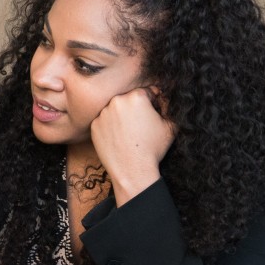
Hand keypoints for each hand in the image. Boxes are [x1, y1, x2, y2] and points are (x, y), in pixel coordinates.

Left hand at [91, 87, 175, 205]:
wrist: (132, 171)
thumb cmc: (153, 149)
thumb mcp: (171, 125)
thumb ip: (169, 104)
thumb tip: (165, 94)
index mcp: (136, 97)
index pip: (146, 93)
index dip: (152, 104)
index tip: (153, 116)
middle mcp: (117, 101)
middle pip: (129, 100)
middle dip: (136, 109)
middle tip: (141, 126)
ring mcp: (103, 113)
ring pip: (115, 110)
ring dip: (122, 117)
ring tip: (130, 134)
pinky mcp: (94, 125)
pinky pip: (104, 122)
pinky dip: (111, 127)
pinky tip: (119, 139)